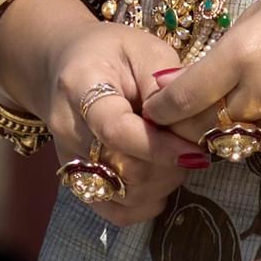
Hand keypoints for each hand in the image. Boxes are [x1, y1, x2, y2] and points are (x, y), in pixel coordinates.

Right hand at [37, 11, 195, 224]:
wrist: (67, 65)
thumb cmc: (112, 52)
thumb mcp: (143, 49)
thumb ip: (165, 83)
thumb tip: (184, 123)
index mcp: (79, 87)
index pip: (115, 129)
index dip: (158, 147)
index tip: (193, 151)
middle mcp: (67, 129)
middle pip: (122, 168)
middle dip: (168, 166)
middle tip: (190, 148)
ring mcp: (69, 159)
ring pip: (122, 195)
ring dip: (161, 185)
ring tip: (175, 159)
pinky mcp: (77, 179)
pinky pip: (113, 211)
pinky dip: (144, 205)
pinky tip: (159, 183)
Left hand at [144, 0, 260, 157]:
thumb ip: (234, 46)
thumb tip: (204, 75)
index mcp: (245, 51)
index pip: (183, 98)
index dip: (162, 108)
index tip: (153, 107)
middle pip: (205, 130)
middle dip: (185, 128)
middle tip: (175, 122)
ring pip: (241, 144)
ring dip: (224, 135)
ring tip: (218, 119)